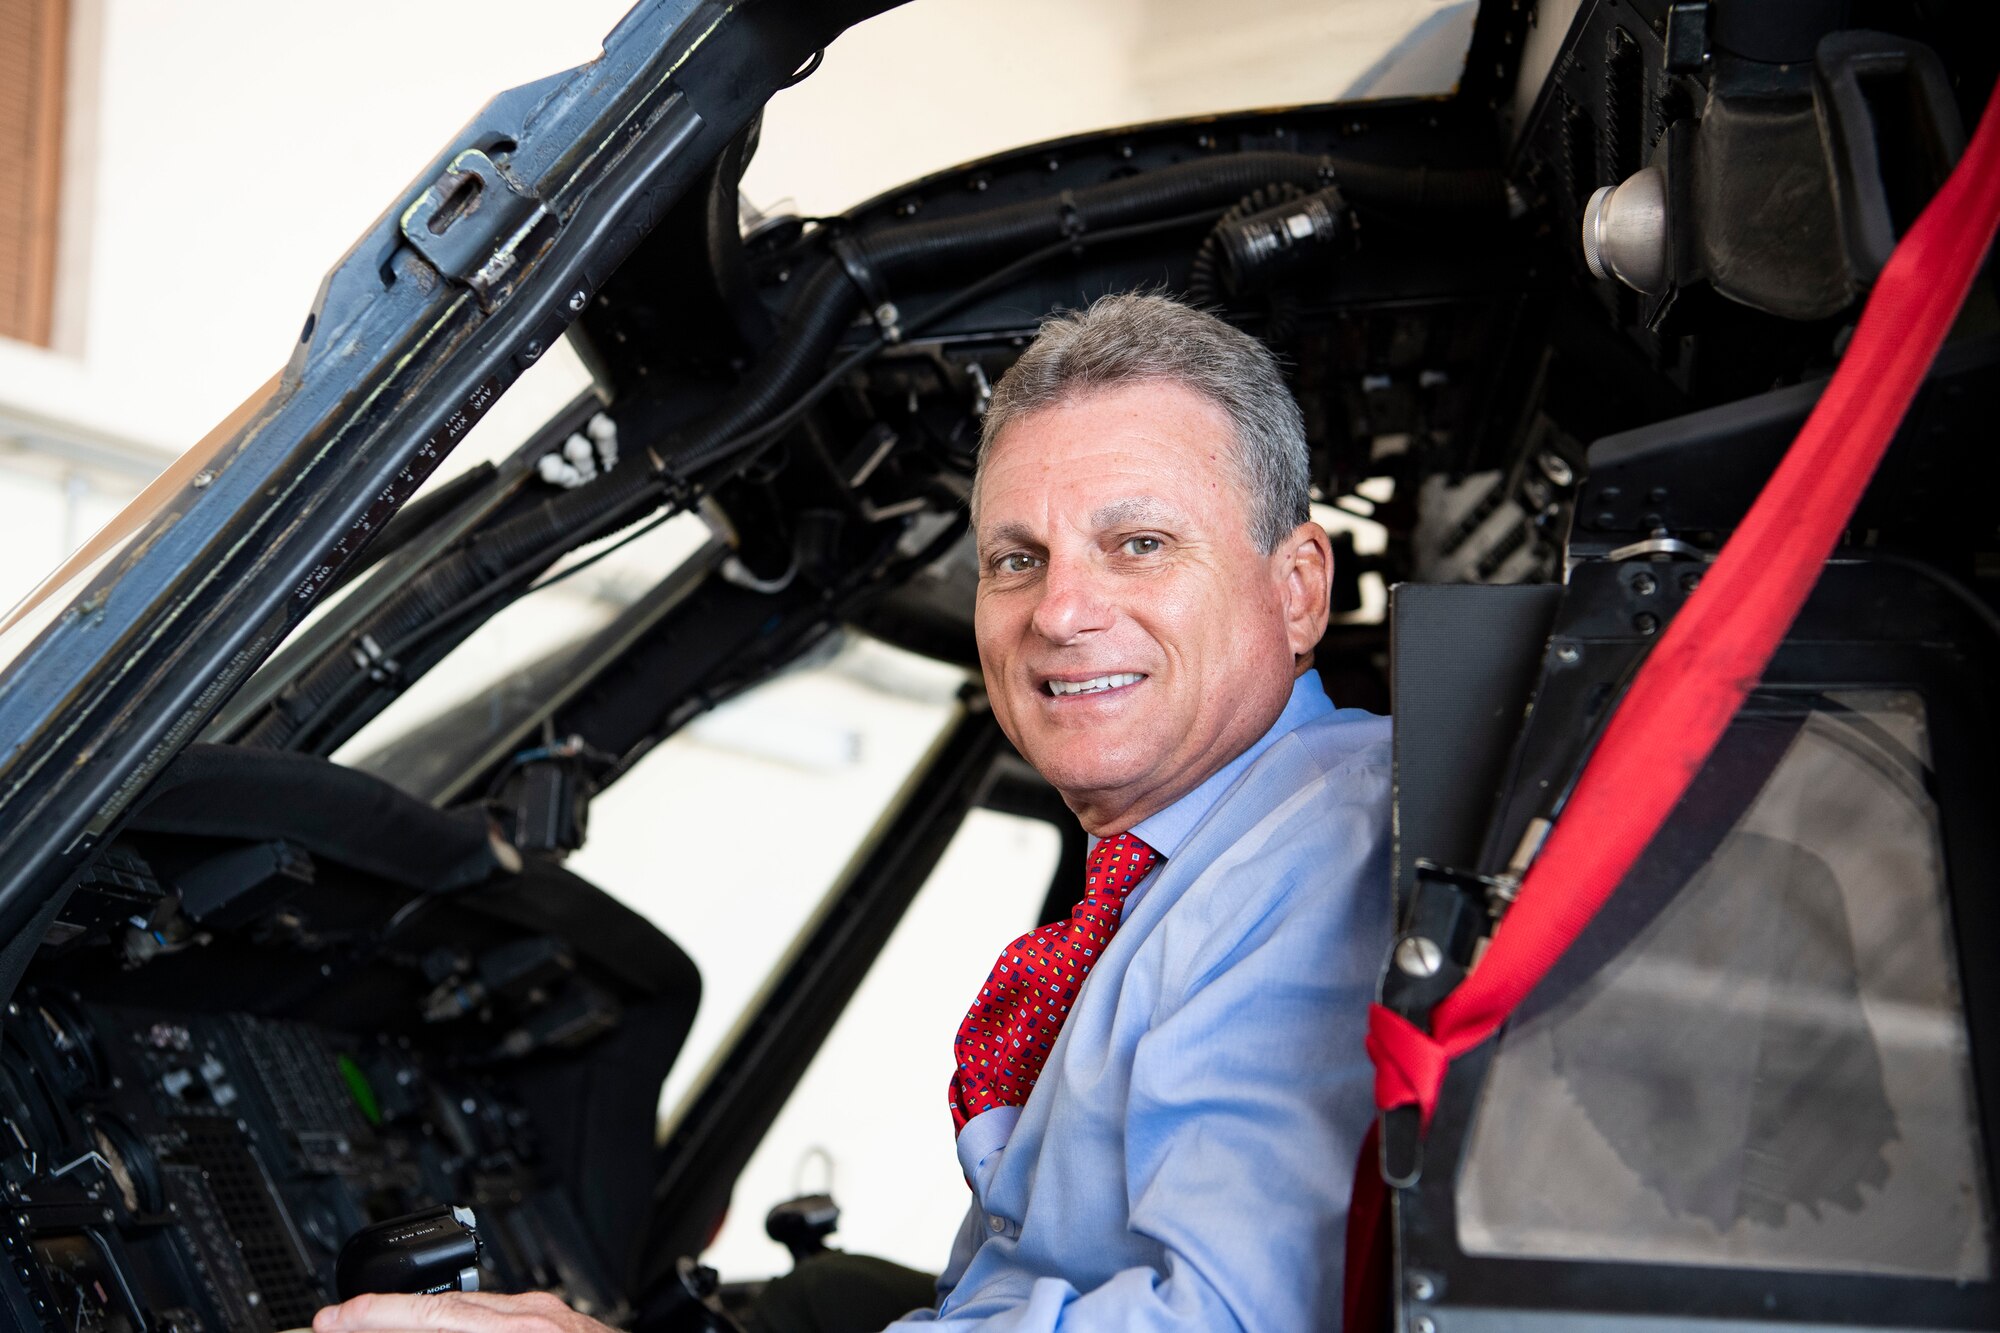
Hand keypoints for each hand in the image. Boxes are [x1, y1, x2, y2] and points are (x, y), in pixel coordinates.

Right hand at [312, 1291, 615, 1332]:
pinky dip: (450, 1323)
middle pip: (439, 1306)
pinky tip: (424, 1327)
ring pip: (461, 1307)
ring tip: (365, 1326)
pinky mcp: (547, 1317)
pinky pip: (487, 1314)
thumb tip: (420, 1325)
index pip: (434, 1315)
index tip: (334, 1321)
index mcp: (525, 1331)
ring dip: (412, 1319)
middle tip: (331, 1322)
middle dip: (381, 1314)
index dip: (377, 1316)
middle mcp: (532, 1316)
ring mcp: (542, 1312)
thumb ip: (456, 1325)